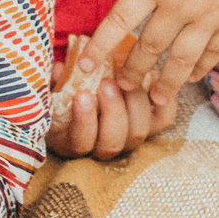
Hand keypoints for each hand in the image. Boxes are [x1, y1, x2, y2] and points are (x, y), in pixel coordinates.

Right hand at [47, 35, 161, 159]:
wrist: (93, 85)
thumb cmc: (68, 89)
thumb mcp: (55, 87)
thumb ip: (55, 81)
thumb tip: (59, 70)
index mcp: (73, 141)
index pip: (80, 143)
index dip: (83, 121)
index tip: (82, 95)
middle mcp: (103, 147)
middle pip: (112, 143)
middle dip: (111, 112)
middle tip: (107, 84)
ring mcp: (129, 139)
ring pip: (137, 133)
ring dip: (133, 104)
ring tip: (128, 78)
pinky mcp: (151, 125)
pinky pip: (163, 119)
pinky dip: (163, 101)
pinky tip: (152, 77)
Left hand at [96, 0, 218, 120]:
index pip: (119, 23)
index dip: (101, 48)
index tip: (87, 67)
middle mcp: (178, 5)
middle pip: (149, 49)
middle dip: (133, 71)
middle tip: (124, 85)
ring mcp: (207, 16)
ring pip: (181, 61)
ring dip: (166, 84)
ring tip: (156, 99)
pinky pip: (212, 53)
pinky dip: (199, 69)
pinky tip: (190, 78)